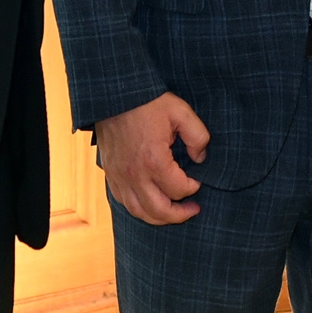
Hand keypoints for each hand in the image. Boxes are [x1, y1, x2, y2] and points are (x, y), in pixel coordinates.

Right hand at [96, 91, 208, 225]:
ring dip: (159, 217)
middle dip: (180, 214)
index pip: (179, 189)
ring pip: (140, 212)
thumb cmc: (148, 102)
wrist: (116, 95)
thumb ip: (198, 136)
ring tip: (174, 212)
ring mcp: (120, 177)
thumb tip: (200, 158)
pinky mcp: (111, 175)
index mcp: (154, 161)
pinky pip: (124, 202)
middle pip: (159, 211)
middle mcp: (135, 175)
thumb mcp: (181, 112)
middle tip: (193, 209)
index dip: (193, 187)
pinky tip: (151, 202)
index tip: (197, 179)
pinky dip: (140, 209)